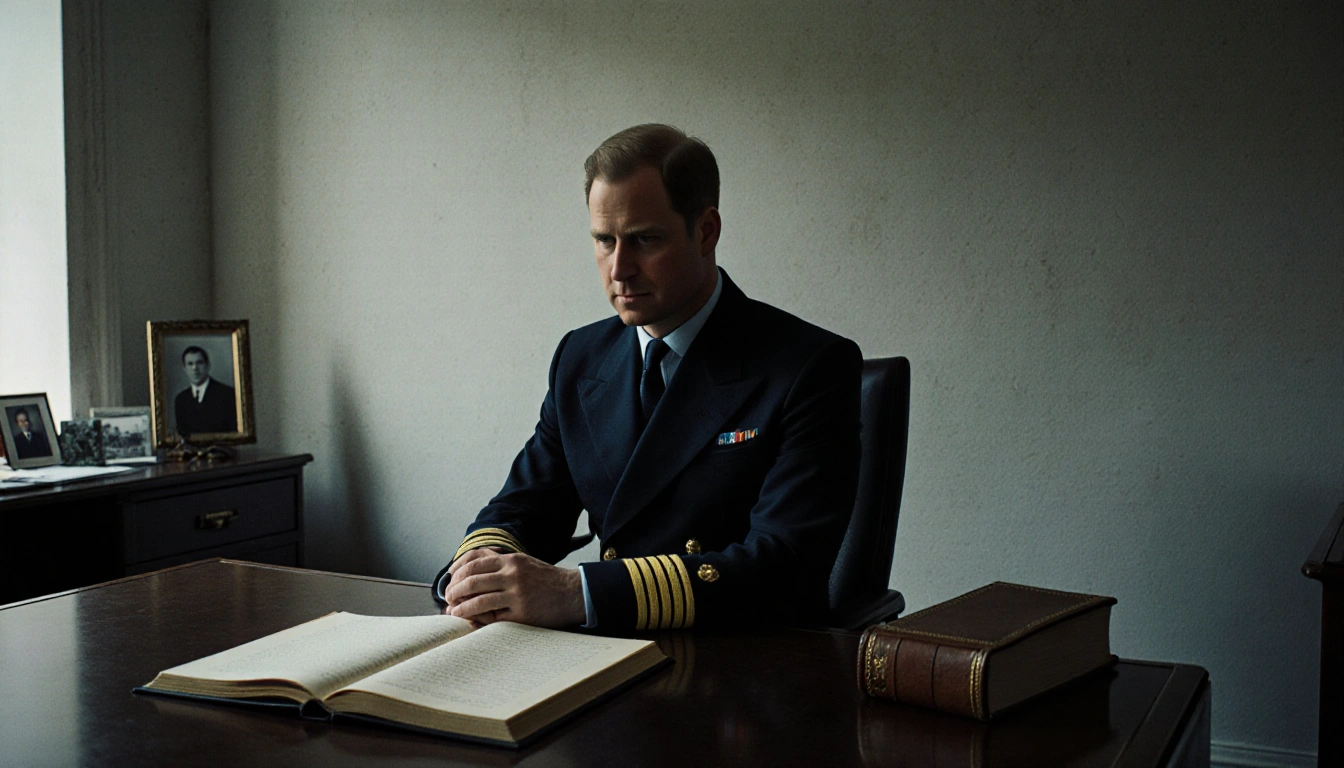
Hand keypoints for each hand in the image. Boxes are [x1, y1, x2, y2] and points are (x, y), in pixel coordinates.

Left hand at [444, 548, 585, 627]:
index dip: (456, 572)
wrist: (573, 593)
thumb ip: (500, 564)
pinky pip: (493, 618)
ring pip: (479, 600)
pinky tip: (470, 621)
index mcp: (511, 560)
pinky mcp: (522, 614)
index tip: (449, 581)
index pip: (474, 563)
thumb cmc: (546, 580)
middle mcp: (512, 575)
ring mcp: (517, 594)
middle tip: (448, 598)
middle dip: (454, 590)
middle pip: (472, 580)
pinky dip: (477, 620)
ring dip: (461, 608)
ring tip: (453, 612)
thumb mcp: (523, 563)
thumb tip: (471, 570)